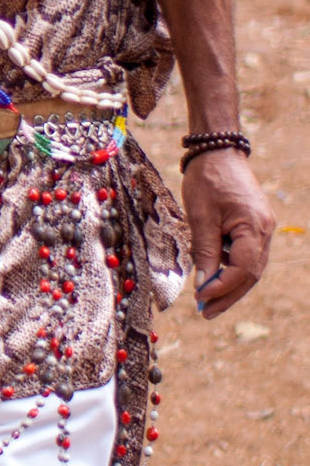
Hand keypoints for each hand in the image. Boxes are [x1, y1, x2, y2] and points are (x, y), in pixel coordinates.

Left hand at [183, 150, 274, 318]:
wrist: (218, 152)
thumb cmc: (207, 180)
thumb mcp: (200, 217)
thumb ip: (204, 252)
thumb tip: (203, 285)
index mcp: (254, 227)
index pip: (243, 269)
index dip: (222, 288)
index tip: (200, 299)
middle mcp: (265, 230)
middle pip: (251, 274)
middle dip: (228, 295)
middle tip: (206, 314)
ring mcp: (262, 228)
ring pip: (250, 267)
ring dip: (230, 285)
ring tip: (207, 302)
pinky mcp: (254, 226)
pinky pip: (246, 254)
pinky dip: (231, 269)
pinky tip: (213, 277)